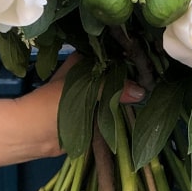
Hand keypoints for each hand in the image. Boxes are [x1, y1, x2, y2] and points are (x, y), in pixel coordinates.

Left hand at [15, 53, 146, 159]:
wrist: (32, 135)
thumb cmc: (51, 105)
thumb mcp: (84, 91)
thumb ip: (113, 89)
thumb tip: (142, 92)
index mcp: (85, 61)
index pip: (114, 55)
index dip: (131, 58)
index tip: (152, 62)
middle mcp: (90, 75)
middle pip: (118, 74)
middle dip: (135, 78)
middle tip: (159, 80)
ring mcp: (93, 94)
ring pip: (117, 92)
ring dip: (131, 96)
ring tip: (156, 94)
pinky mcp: (94, 114)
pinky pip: (113, 110)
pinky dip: (124, 111)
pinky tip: (143, 110)